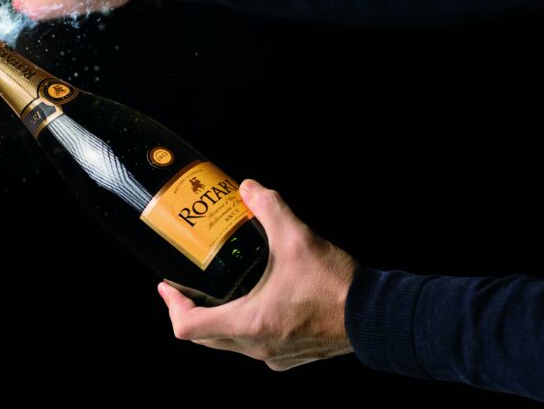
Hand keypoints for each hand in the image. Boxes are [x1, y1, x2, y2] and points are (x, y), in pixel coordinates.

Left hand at [157, 179, 357, 370]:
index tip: (167, 285)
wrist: (377, 317)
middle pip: (205, 338)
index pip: (188, 327)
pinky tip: (254, 301)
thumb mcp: (297, 238)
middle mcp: (256, 346)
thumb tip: (248, 188)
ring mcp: (274, 355)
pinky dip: (244, 325)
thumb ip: (269, 207)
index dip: (172, 304)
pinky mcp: (291, 355)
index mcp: (248, 323)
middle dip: (190, 310)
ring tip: (216, 291)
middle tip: (185, 286)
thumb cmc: (336, 286)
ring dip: (217, 319)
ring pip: (229, 343)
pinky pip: (254, 344)